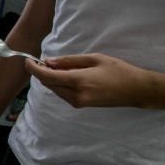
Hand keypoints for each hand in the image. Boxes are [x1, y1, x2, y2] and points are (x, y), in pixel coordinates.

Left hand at [26, 53, 150, 108]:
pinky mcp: (81, 105)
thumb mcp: (95, 59)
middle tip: (42, 60)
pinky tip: (65, 75)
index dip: (34, 69)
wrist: (136, 90)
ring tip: (56, 65)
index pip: (48, 76)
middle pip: (49, 84)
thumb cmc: (118, 71)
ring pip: (54, 90)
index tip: (27, 61)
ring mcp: (78, 102)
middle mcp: (76, 95)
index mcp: (79, 81)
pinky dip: (59, 84)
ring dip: (50, 78)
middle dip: (42, 72)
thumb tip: (49, 62)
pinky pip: (62, 94)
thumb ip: (70, 61)